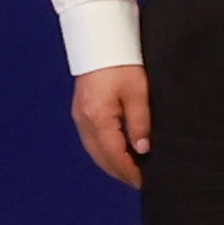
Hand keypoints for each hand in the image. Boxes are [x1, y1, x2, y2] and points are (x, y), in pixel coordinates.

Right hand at [70, 66, 155, 189]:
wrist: (101, 42)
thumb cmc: (122, 63)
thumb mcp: (139, 93)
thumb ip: (140, 123)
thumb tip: (142, 150)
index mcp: (98, 118)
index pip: (114, 155)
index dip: (129, 171)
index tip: (144, 182)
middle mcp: (83, 121)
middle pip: (101, 157)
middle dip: (120, 172)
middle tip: (139, 182)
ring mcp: (79, 116)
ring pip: (94, 151)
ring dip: (111, 163)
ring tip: (131, 171)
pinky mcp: (81, 111)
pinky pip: (91, 140)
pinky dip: (104, 151)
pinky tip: (117, 153)